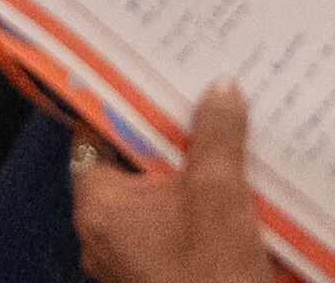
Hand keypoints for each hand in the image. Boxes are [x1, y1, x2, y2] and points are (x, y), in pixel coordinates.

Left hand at [74, 84, 269, 282]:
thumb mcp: (218, 196)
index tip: (153, 73)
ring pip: (158, 195)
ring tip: (226, 129)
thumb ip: (216, 137)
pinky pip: (175, 224)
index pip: (97, 134)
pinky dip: (200, 204)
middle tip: (202, 93)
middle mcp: (106, 233)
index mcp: (101, 206)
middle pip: (133, 162)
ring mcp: (133, 258)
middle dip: (170, 133)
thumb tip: (220, 89)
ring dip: (191, 169)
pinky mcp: (163, 274)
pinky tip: (236, 182)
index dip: (126, 101)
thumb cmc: (211, 279)